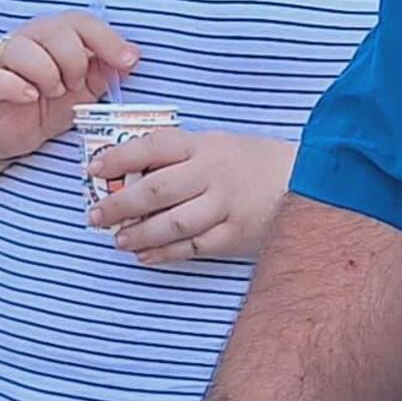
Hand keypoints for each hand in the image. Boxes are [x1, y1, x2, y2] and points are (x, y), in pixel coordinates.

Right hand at [0, 11, 137, 165]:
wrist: (5, 129)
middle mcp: (28, 39)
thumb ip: (105, 71)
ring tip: (52, 93)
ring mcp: (3, 60)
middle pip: (56, 31)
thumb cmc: (45, 102)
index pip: (82, 22)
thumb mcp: (83, 89)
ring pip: (24, 50)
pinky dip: (17, 86)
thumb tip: (133, 56)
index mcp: (54, 35)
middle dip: (75, 62)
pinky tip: (30, 96)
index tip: (128, 61)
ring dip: (47, 75)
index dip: (107, 39)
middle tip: (74, 85)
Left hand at [84, 125, 298, 269]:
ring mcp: (225, 206)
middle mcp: (213, 174)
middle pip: (156, 190)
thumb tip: (129, 173)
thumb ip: (179, 156)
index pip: (153, 147)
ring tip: (118, 240)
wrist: (309, 180)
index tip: (93, 168)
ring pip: (172, 224)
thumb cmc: (251, 161)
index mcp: (204, 145)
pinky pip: (193, 247)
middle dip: (119, 204)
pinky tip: (146, 256)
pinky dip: (166, 253)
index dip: (119, 158)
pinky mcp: (235, 234)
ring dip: (139, 234)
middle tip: (94, 215)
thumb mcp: (217, 144)